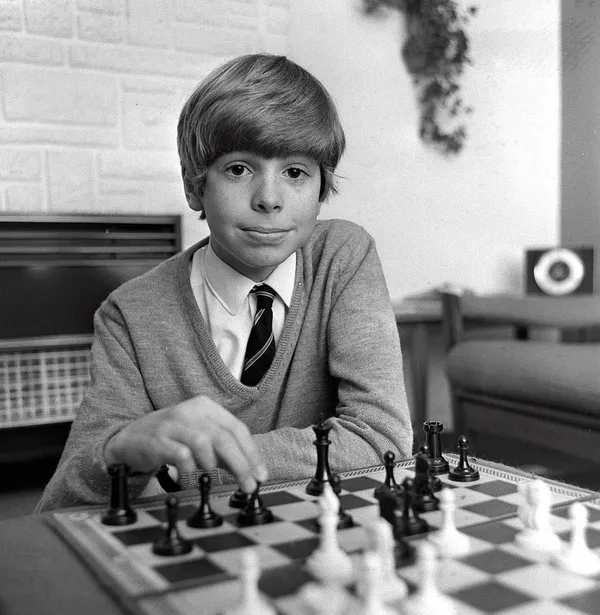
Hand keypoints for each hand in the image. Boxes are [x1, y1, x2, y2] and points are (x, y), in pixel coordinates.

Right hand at [104, 395, 266, 492]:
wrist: (129, 438)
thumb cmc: (171, 438)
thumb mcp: (200, 437)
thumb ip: (224, 451)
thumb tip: (251, 471)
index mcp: (206, 407)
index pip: (237, 428)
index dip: (252, 453)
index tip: (261, 475)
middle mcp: (190, 411)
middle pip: (224, 437)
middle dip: (241, 464)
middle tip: (249, 485)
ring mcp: (172, 423)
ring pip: (204, 443)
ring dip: (210, 464)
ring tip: (205, 471)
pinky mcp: (156, 439)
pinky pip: (181, 456)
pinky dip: (190, 470)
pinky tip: (187, 477)